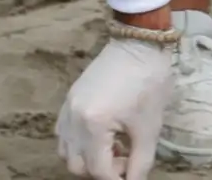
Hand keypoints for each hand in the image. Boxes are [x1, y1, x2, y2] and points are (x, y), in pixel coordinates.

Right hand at [56, 39, 174, 178]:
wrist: (139, 45)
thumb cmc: (148, 85)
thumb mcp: (148, 129)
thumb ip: (140, 163)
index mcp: (93, 123)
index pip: (97, 169)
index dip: (116, 179)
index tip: (133, 172)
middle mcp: (73, 117)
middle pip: (76, 164)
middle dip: (100, 170)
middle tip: (123, 158)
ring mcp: (68, 106)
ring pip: (65, 149)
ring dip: (86, 157)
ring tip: (112, 147)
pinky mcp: (70, 98)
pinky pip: (63, 131)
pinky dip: (78, 141)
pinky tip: (100, 134)